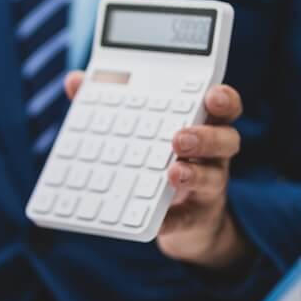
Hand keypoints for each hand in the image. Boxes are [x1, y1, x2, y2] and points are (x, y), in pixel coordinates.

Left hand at [64, 72, 253, 269]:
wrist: (180, 220)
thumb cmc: (154, 160)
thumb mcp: (136, 131)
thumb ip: (108, 102)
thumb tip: (74, 80)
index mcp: (200, 124)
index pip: (221, 107)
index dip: (223, 99)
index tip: (211, 93)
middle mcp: (211, 154)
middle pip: (226, 139)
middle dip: (207, 136)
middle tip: (179, 138)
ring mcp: (207, 186)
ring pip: (214, 177)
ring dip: (194, 174)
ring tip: (172, 172)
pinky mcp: (193, 218)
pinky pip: (184, 218)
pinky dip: (171, 218)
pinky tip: (157, 219)